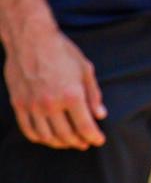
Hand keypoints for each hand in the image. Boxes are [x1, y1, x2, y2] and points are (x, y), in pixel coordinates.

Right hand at [4, 20, 105, 148]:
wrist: (31, 39)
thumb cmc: (62, 51)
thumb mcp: (85, 70)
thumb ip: (93, 95)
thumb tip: (100, 115)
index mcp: (71, 95)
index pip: (85, 126)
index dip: (94, 136)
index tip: (99, 140)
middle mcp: (51, 104)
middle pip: (66, 134)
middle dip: (78, 142)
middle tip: (85, 143)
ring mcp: (32, 106)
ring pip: (46, 136)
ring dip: (60, 143)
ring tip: (69, 142)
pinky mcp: (18, 104)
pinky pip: (28, 129)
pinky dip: (39, 138)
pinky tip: (48, 137)